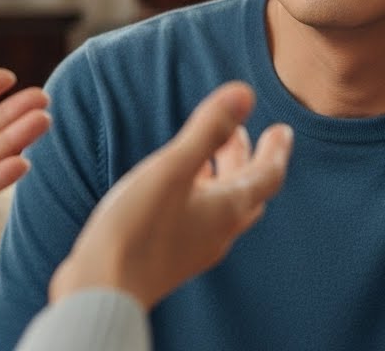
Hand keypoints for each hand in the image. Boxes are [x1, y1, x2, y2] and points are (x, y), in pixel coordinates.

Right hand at [48, 81, 292, 308]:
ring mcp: (195, 246)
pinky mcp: (171, 254)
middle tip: (244, 132)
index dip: (276, 151)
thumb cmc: (137, 229)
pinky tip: (178, 186)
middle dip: (247, 158)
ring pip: (222, 205)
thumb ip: (207, 130)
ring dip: (222, 175)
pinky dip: (200, 193)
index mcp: (228, 209)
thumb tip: (245, 92)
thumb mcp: (172, 169)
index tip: (282, 130)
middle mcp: (219, 231)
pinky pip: (198, 218)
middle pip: (245, 190)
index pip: (267, 176)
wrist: (102, 291)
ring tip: (211, 152)